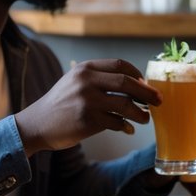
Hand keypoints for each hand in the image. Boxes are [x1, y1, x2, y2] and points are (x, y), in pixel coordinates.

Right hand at [14, 59, 161, 155]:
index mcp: (85, 69)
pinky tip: (127, 129)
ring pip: (126, 105)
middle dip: (147, 93)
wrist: (37, 124)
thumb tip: (137, 86)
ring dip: (141, 114)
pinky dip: (125, 126)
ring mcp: (87, 101)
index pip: (120, 65)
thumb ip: (100, 79)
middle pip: (127, 83)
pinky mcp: (88, 120)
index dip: (138, 75)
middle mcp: (87, 81)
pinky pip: (116, 122)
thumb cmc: (62, 104)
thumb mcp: (76, 82)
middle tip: (158, 101)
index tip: (147, 85)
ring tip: (145, 118)